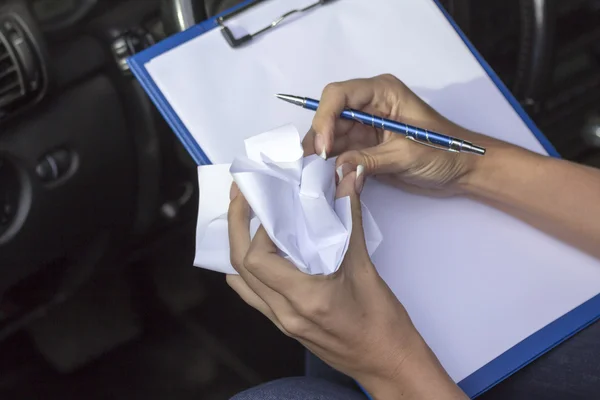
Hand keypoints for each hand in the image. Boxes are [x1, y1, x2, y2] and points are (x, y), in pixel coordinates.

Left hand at [226, 171, 466, 398]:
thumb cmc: (383, 322)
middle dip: (235, 226)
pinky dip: (249, 270)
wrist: (389, 364)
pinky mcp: (286, 325)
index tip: (274, 204)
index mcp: (303, 299)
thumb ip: (351, 220)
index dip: (259, 228)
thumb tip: (349, 178)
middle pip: (240, 267)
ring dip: (238, 247)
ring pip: (243, 282)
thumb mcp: (366, 268)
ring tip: (246, 217)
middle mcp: (284, 313)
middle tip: (241, 194)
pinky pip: (254, 296)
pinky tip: (259, 252)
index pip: (258, 259)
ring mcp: (282, 322)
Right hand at [303, 74, 500, 196]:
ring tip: (313, 175)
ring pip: (331, 135)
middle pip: (330, 116)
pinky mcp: (365, 147)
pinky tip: (325, 177)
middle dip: (319, 139)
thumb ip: (369, 160)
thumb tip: (336, 168)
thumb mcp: (406, 155)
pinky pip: (341, 152)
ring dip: (323, 154)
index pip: (339, 95)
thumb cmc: (445, 152)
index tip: (323, 147)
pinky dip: (332, 164)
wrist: (463, 171)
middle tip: (308, 166)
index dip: (325, 118)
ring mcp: (365, 126)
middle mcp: (369, 105)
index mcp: (382, 92)